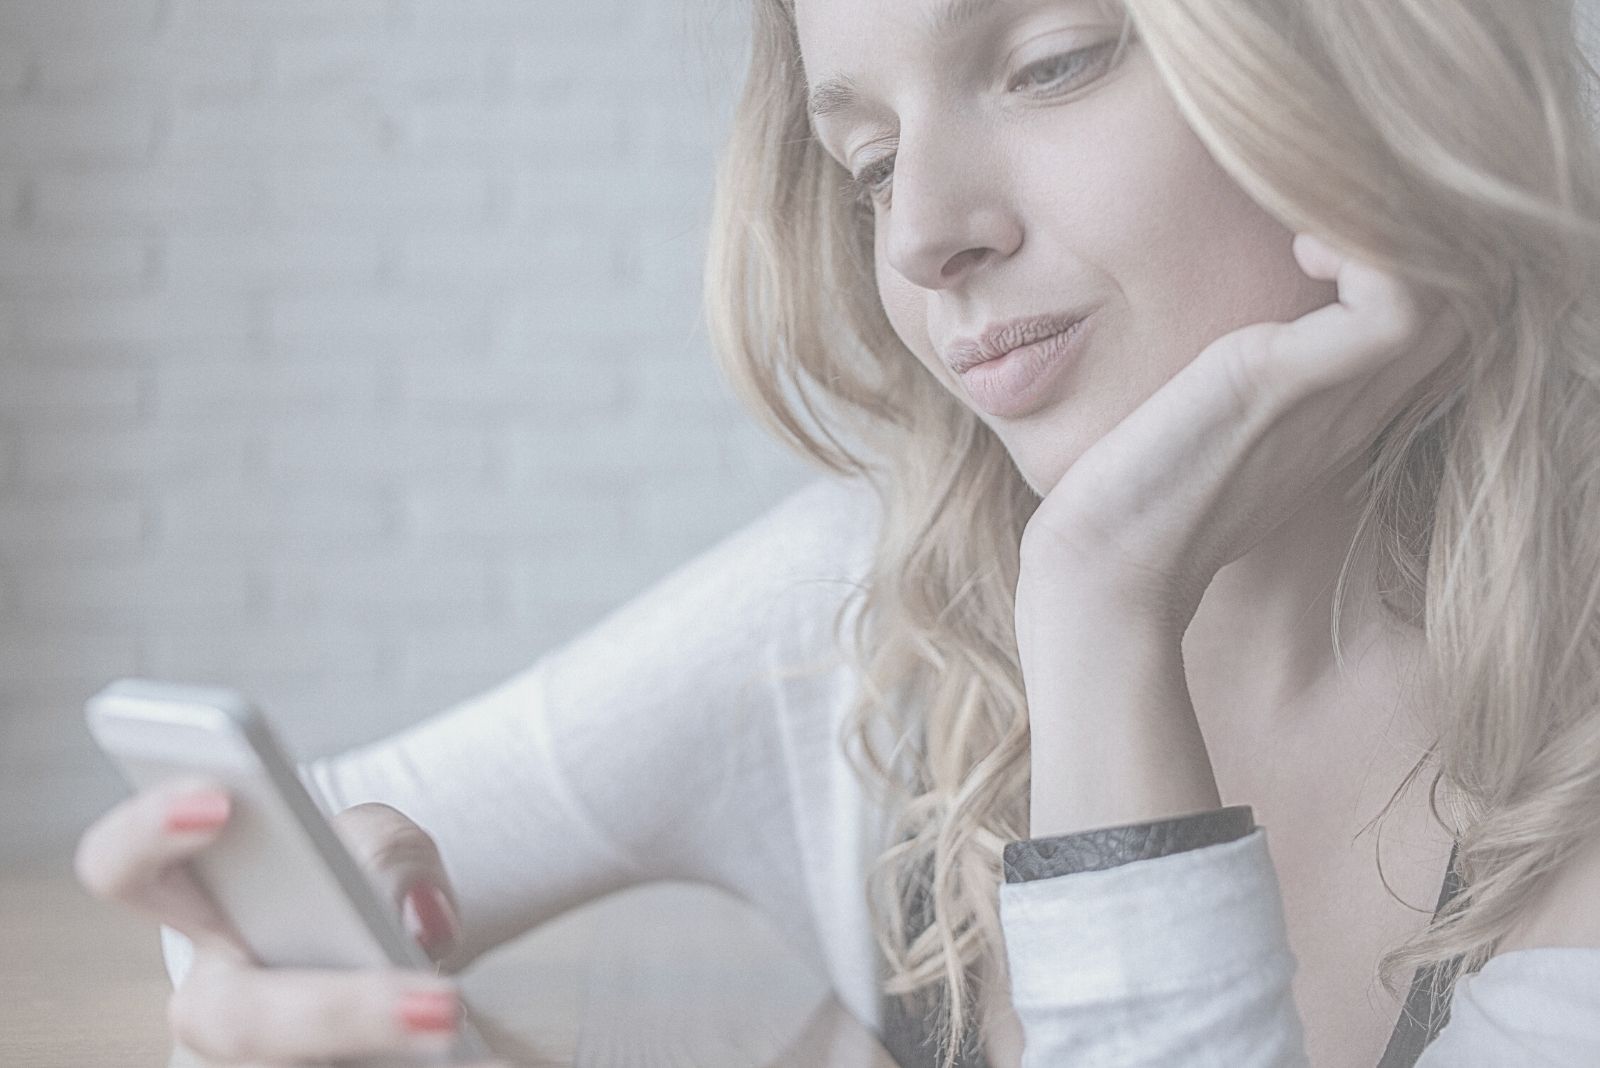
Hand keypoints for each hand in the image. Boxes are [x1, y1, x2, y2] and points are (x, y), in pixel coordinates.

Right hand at [74, 777, 510, 1065]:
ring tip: (465, 1051)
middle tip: (441, 1005)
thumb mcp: (377, 842)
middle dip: (341, 1014)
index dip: (149, 830)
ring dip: (377, 1059)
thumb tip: (415, 919)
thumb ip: (391, 853)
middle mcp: (206, 1003)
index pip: (125, 865)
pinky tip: (479, 1067)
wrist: (378, 953)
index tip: (219, 801)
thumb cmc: (354, 885)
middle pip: (236, 1019)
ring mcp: (245, 1063)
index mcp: (197, 908)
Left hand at [1017, 232, 1465, 632]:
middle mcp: (1356, 400)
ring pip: (1456, 289)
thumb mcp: (1201, 424)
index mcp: (1340, 407)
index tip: (1325, 228)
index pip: (1437, 314)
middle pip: (1464, 295)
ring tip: (1315, 230)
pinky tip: (1302, 249)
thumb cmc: (1130, 497)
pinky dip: (1365, 248)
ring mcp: (1332, 394)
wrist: (1099, 567)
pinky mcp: (1286, 383)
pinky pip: (1396, 301)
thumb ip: (1237, 379)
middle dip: (1416, 228)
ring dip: (1396, 229)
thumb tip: (1209, 333)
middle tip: (1326, 216)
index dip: (1410, 250)